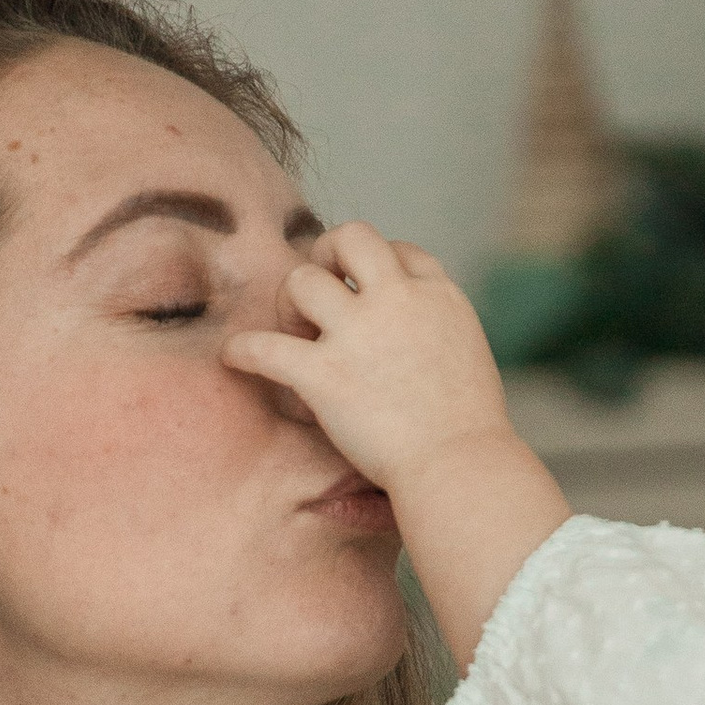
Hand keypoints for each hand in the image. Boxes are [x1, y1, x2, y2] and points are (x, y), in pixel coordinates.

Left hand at [221, 222, 513, 497]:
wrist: (460, 466)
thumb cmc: (471, 434)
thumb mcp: (469, 357)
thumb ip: (437, 332)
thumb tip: (414, 338)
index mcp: (438, 296)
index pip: (401, 250)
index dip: (378, 265)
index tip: (365, 290)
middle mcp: (397, 300)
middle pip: (350, 238)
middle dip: (326, 254)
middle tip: (316, 293)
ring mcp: (358, 332)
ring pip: (301, 280)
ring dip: (290, 304)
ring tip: (295, 337)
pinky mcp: (324, 374)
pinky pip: (264, 346)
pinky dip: (242, 350)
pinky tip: (234, 358)